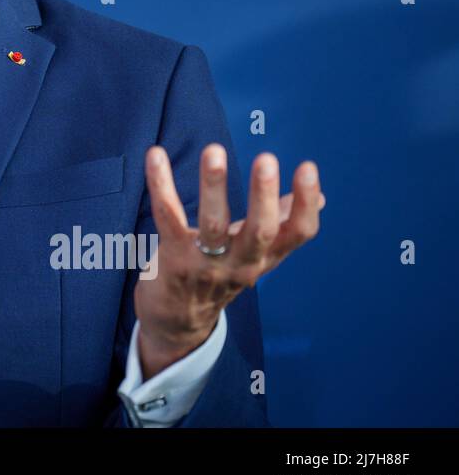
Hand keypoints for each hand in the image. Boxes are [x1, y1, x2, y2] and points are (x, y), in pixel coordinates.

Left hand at [133, 143, 324, 376]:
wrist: (177, 323)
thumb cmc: (219, 276)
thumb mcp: (255, 255)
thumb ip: (281, 224)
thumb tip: (319, 198)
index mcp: (265, 257)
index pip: (297, 234)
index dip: (306, 203)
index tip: (308, 168)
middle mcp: (240, 264)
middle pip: (259, 231)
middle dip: (263, 194)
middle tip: (267, 159)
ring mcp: (206, 263)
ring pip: (213, 224)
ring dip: (213, 186)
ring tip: (214, 152)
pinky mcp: (173, 257)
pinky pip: (168, 216)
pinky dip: (161, 184)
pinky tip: (156, 155)